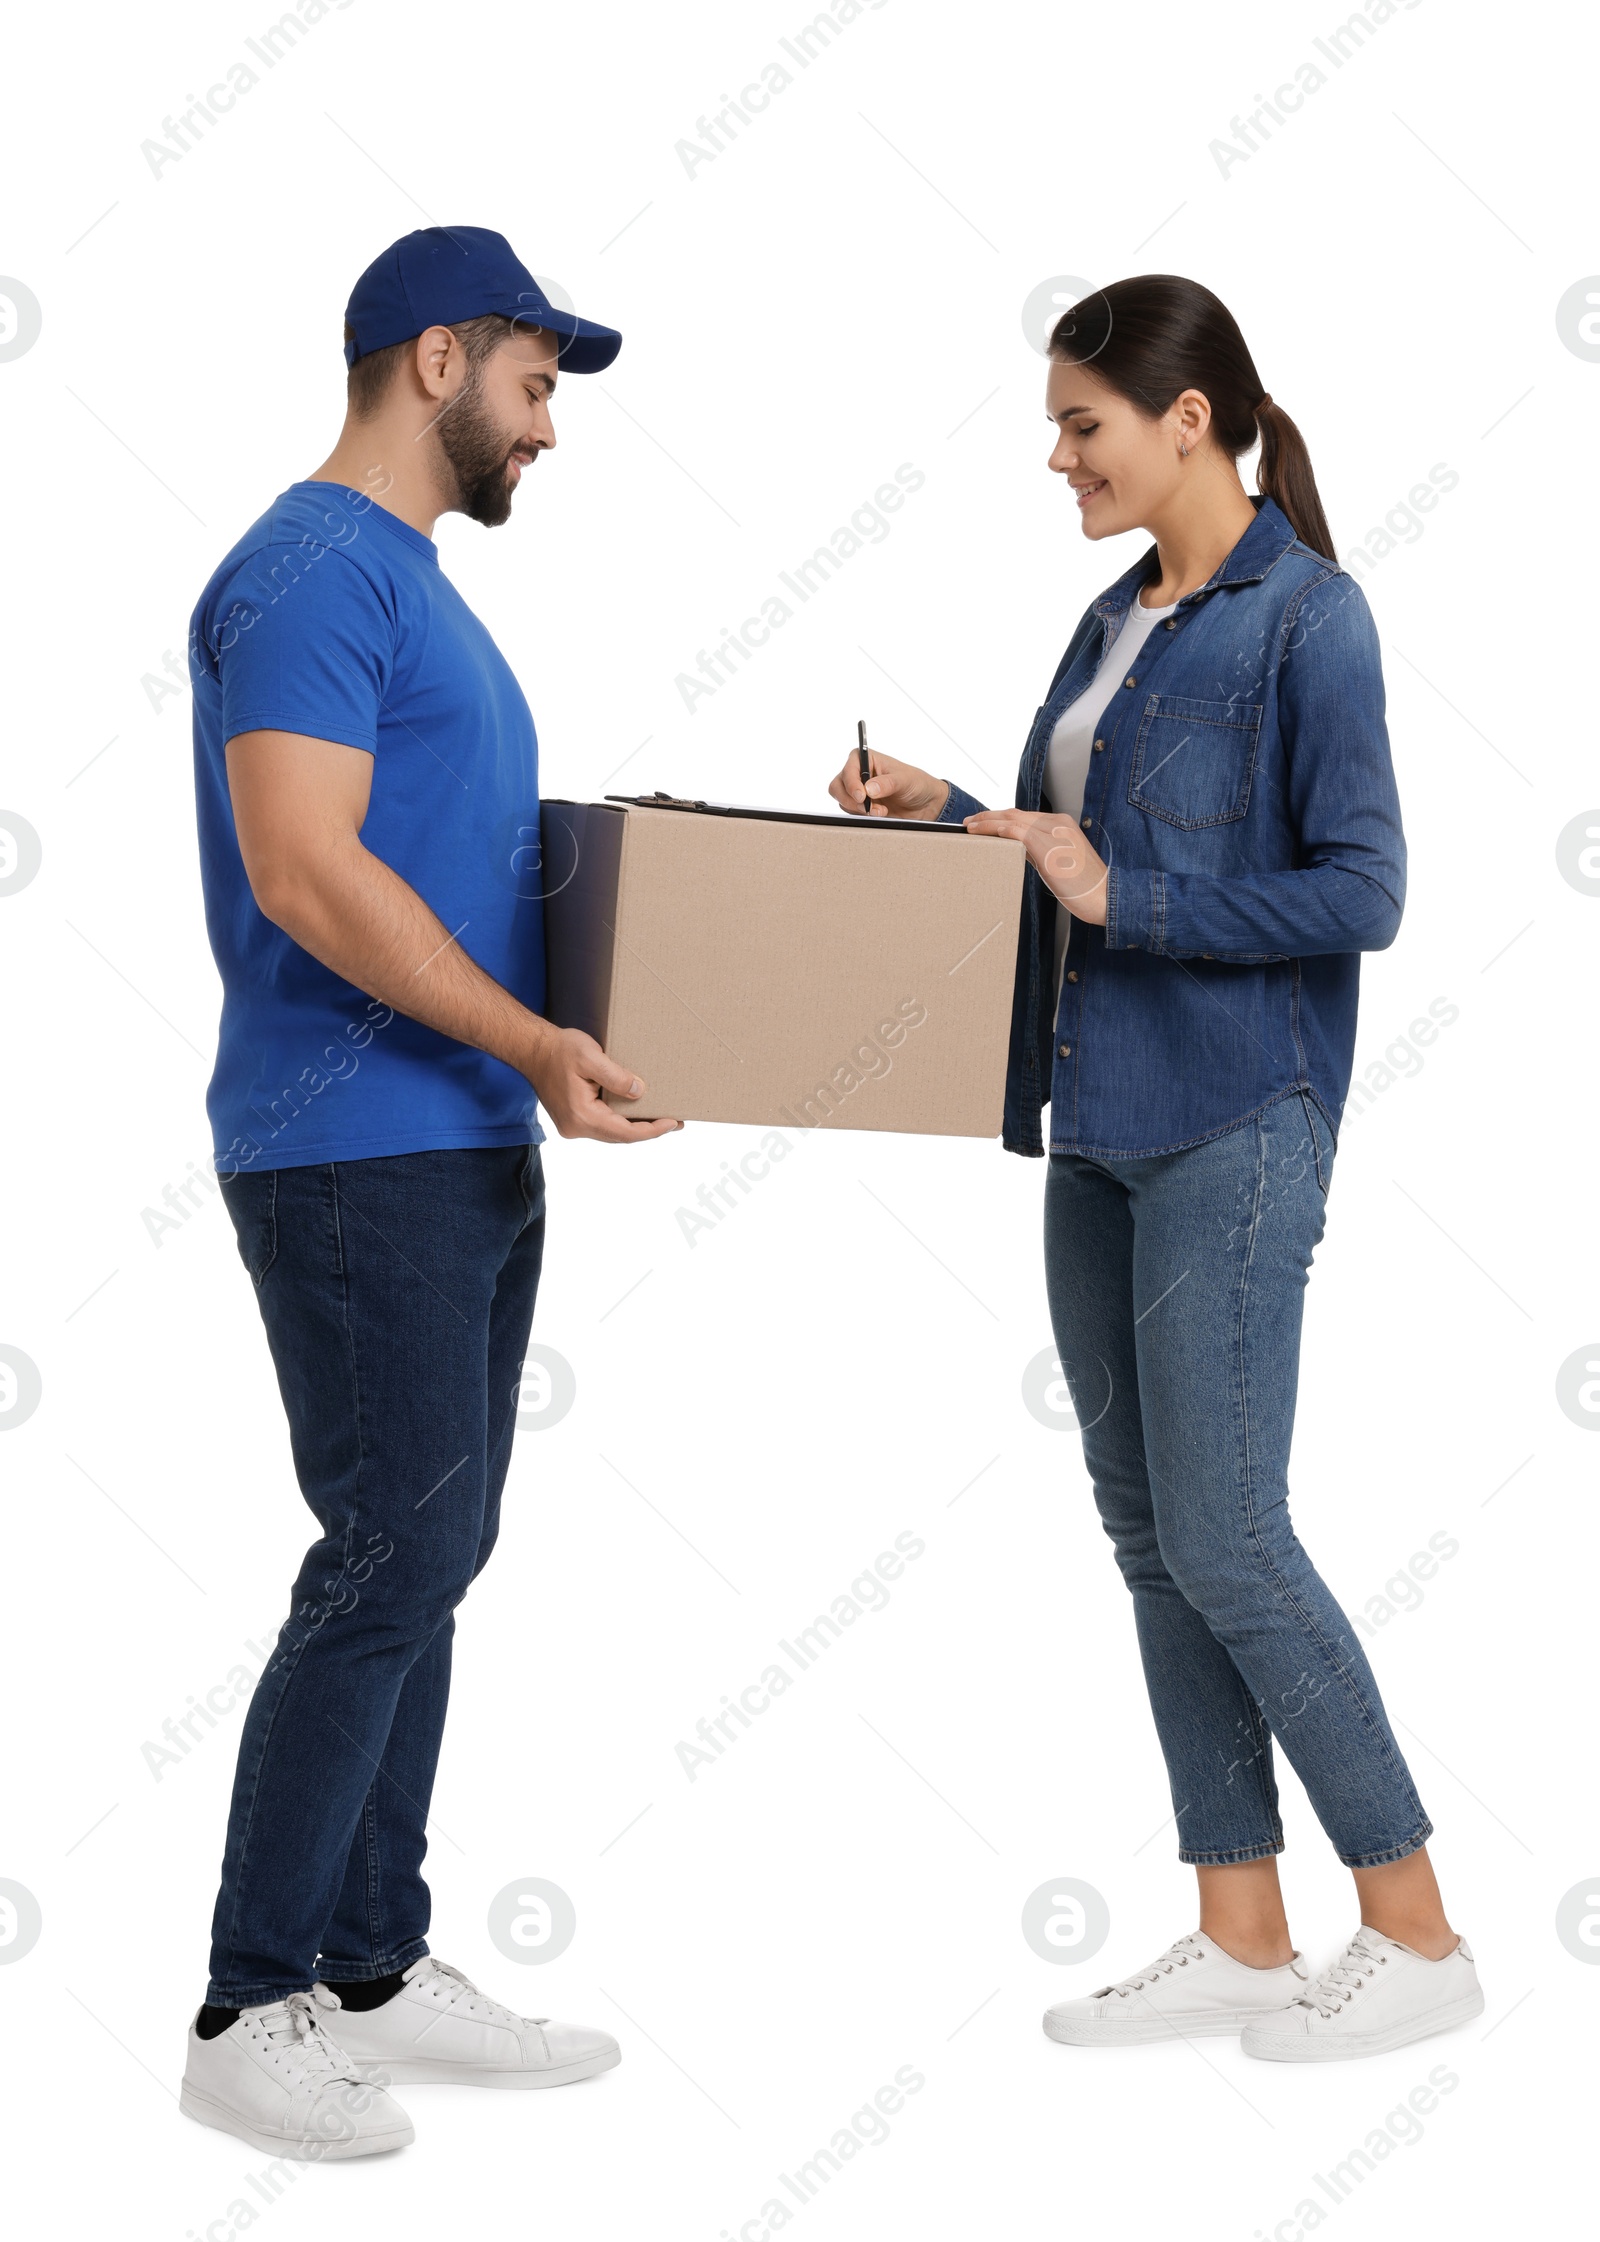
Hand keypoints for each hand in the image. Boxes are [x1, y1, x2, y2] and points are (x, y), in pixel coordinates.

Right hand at [523, 1024, 682, 1141]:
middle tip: (675, 1122)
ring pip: (612, 1132)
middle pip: (620, 1136)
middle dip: (648, 1130)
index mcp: (582, 1116)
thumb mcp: (590, 1058)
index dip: (651, 1130)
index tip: (672, 1123)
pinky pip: (603, 1125)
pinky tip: (636, 1113)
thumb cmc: (560, 1050)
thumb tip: (640, 1092)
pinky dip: (621, 1121)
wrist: (532, 1049)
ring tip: (661, 1120)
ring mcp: (573, 1126)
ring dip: (636, 1127)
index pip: (625, 1132)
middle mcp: (576, 1128)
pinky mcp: (573, 1119)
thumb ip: (616, 1077)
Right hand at [828, 749, 948, 820]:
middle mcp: (859, 773)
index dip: (851, 782)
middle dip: (850, 799)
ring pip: (842, 800)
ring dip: (859, 809)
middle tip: (867, 807)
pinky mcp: (861, 806)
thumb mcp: (904, 780)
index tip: (862, 796)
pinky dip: (862, 816)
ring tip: (880, 811)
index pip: (849, 768)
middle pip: (838, 785)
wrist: (925, 804)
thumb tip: (868, 788)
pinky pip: (851, 812)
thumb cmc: (916, 784)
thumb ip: (887, 783)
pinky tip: (879, 814)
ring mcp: (858, 791)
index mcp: (867, 759)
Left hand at [964, 808, 1108, 924]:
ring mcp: (1054, 832)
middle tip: (968, 821)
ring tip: (970, 826)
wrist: (1104, 896)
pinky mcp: (1048, 846)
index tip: (982, 822)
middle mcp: (1058, 823)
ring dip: (988, 822)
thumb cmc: (1084, 885)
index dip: (1000, 818)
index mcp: (1062, 824)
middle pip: (1015, 814)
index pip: (1023, 816)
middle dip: (989, 816)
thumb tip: (1018, 849)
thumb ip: (1038, 852)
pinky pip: (1018, 832)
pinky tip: (985, 832)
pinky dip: (999, 830)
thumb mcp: (1058, 862)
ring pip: (1013, 820)